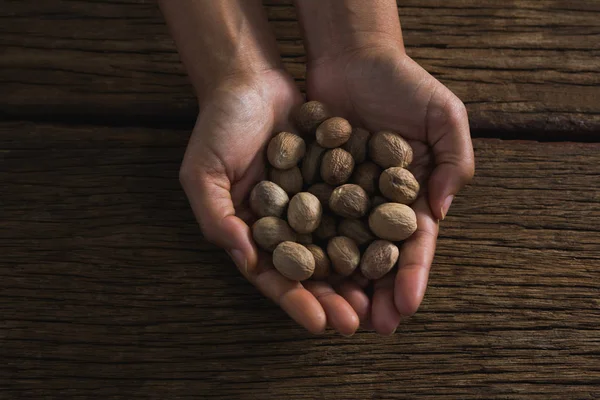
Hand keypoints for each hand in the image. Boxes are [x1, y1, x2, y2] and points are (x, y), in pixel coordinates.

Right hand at [179, 70, 366, 334]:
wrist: (250, 79)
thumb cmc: (219, 126)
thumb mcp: (203, 172)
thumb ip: (217, 217)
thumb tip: (246, 259)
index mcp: (252, 232)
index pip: (275, 276)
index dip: (296, 301)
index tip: (319, 325)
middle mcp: (285, 224)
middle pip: (312, 270)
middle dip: (332, 298)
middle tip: (357, 323)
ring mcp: (311, 203)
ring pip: (338, 246)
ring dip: (356, 274)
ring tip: (379, 299)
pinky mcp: (334, 180)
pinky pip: (354, 208)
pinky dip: (370, 229)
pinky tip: (390, 249)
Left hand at [306, 44, 474, 333]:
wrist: (351, 59)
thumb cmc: (403, 84)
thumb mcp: (443, 115)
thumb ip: (452, 161)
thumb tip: (439, 212)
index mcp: (410, 197)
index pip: (413, 244)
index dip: (411, 275)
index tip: (406, 306)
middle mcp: (375, 206)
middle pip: (375, 258)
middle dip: (374, 294)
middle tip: (369, 327)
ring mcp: (340, 200)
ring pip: (338, 250)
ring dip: (337, 284)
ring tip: (334, 315)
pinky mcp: (308, 188)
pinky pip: (305, 222)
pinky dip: (303, 248)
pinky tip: (299, 275)